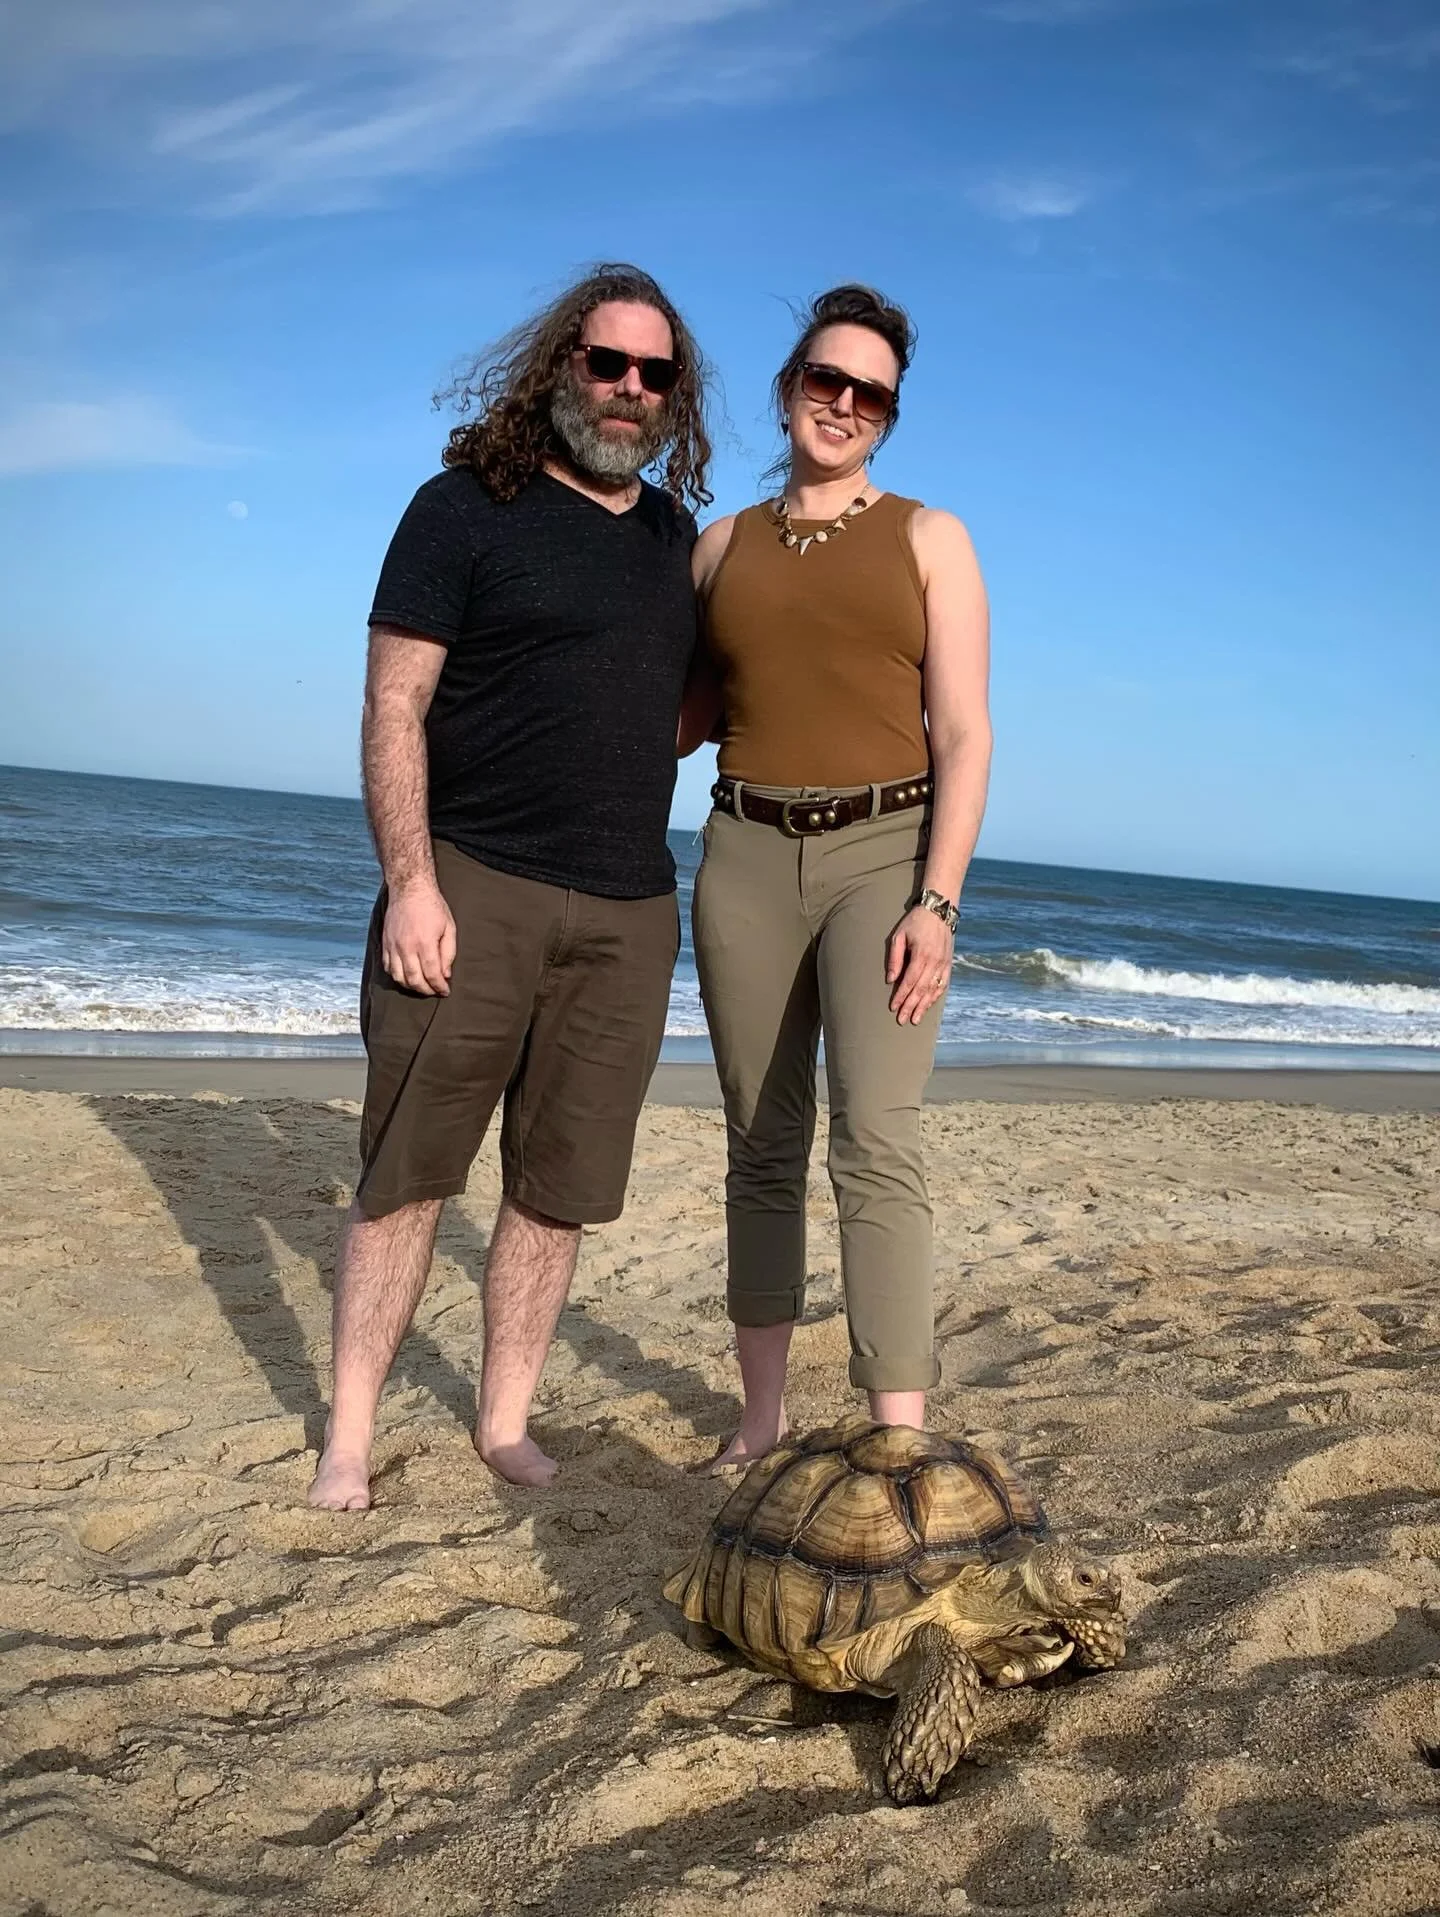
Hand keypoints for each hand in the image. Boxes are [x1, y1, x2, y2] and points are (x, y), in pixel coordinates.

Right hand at [382, 881, 456, 995]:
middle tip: (434, 991)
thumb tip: (445, 974)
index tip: (445, 991)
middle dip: (426, 991)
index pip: (432, 974)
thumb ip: (448, 953)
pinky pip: (387, 967)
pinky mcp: (385, 943)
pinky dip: (397, 976)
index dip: (439, 987)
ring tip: (421, 986)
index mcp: (425, 943)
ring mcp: (393, 946)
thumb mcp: (449, 927)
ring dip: (410, 986)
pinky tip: (406, 976)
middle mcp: (406, 947)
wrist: (409, 889)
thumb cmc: (432, 906)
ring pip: (398, 977)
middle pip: (414, 980)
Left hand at [886, 905, 953, 1025]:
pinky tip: (928, 1005)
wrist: (939, 911)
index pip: (909, 981)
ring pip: (933, 990)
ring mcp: (943, 964)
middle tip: (902, 1020)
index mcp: (921, 955)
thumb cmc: (915, 922)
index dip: (901, 996)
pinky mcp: (948, 964)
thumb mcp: (899, 935)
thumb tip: (890, 979)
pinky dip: (935, 997)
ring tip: (915, 1019)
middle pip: (921, 989)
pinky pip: (943, 984)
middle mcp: (935, 962)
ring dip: (924, 1006)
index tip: (893, 1008)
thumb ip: (895, 958)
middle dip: (911, 1006)